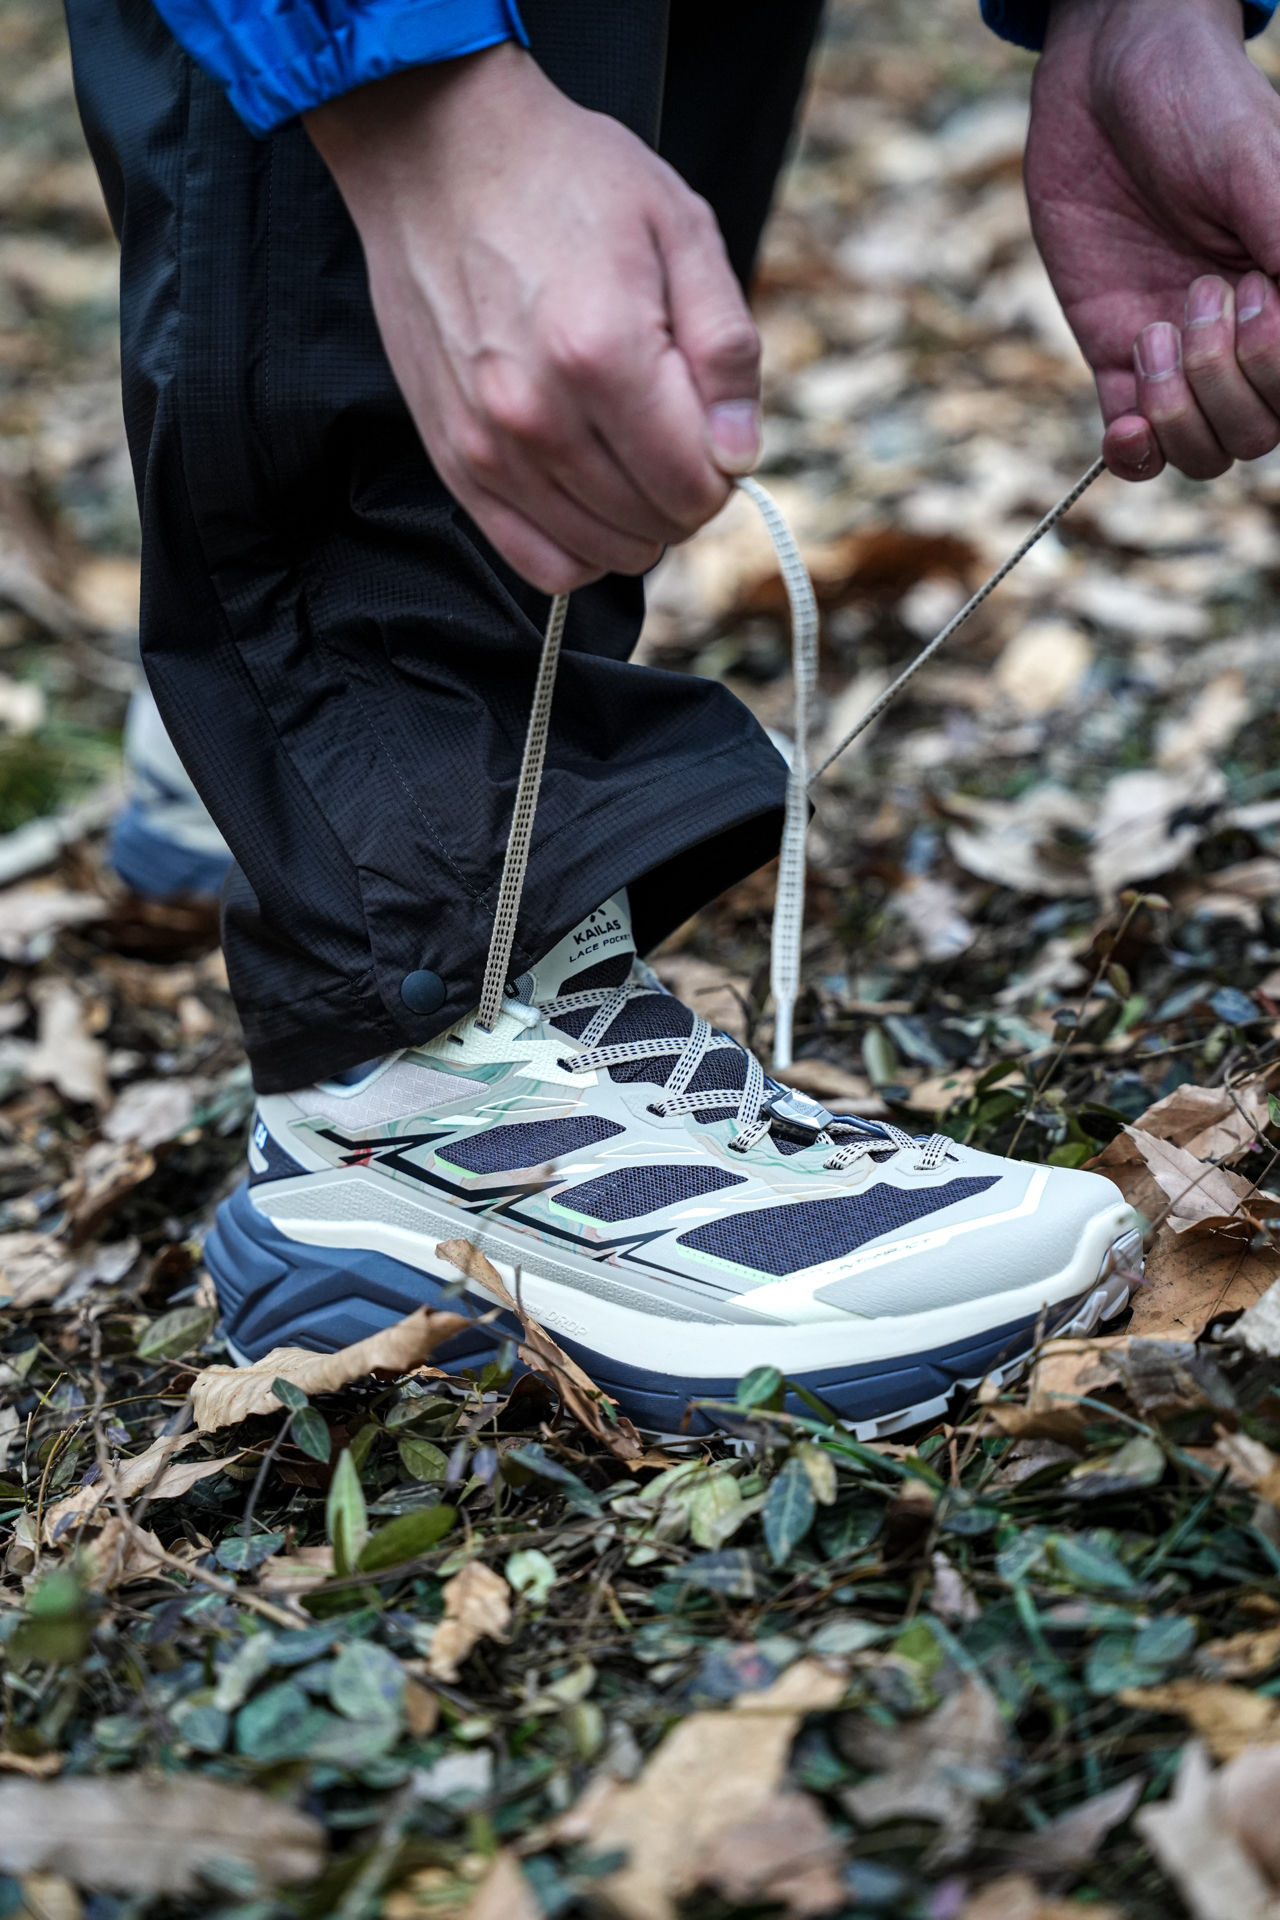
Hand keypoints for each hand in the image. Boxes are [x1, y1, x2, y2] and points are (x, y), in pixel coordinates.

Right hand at [306, 45, 760, 590]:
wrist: (438, 151)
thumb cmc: (565, 181)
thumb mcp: (681, 229)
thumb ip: (725, 348)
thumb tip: (739, 455)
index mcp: (605, 355)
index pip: (697, 487)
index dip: (723, 466)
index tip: (711, 423)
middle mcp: (539, 415)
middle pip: (653, 525)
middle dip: (682, 491)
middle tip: (669, 427)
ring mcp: (489, 445)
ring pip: (601, 552)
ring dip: (634, 520)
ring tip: (626, 451)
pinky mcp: (454, 460)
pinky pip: (535, 561)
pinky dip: (578, 549)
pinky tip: (588, 500)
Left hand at [1026, 0, 1279, 480]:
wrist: (1103, 82)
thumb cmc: (1197, 105)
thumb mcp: (1257, 169)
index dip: (1277, 364)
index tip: (1254, 286)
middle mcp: (1250, 334)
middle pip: (1260, 431)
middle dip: (1225, 379)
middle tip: (1198, 289)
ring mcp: (1185, 353)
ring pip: (1205, 450)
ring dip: (1180, 413)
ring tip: (1153, 331)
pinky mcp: (1120, 358)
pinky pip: (1136, 448)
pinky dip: (1132, 452)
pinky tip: (1123, 425)